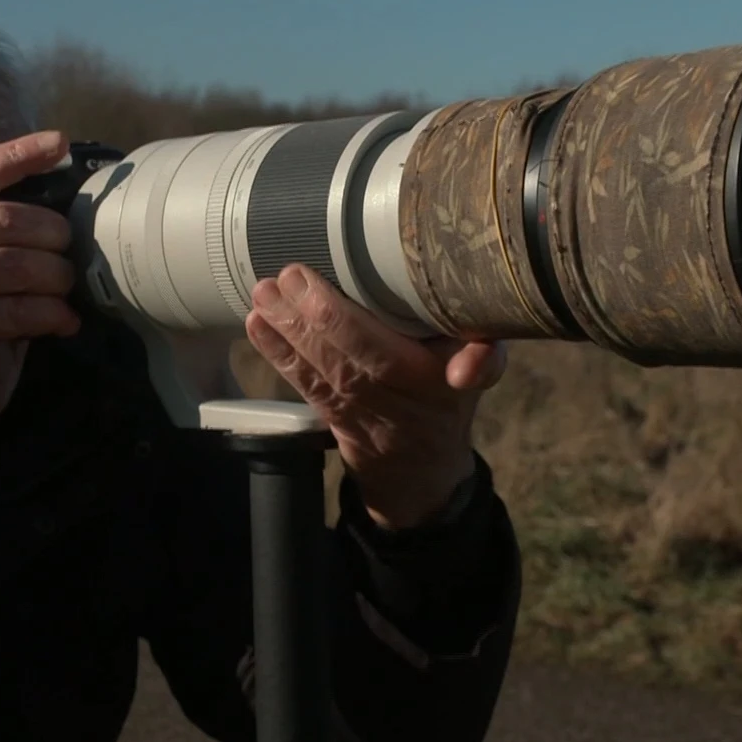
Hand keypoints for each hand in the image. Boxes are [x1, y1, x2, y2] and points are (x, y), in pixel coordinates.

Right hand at [0, 130, 80, 472]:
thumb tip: (8, 183)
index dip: (17, 155)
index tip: (57, 144)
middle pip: (3, 218)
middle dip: (50, 232)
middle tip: (71, 249)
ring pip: (15, 263)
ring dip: (55, 276)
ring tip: (67, 288)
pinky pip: (16, 309)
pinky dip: (49, 315)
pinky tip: (62, 322)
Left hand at [244, 264, 506, 530]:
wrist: (422, 465)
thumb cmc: (448, 395)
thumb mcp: (481, 373)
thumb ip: (484, 357)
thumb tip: (471, 365)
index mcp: (431, 384)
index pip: (394, 356)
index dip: (358, 327)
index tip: (340, 288)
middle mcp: (394, 399)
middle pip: (351, 359)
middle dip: (317, 318)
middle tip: (290, 276)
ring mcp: (359, 410)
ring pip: (322, 369)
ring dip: (289, 330)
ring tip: (265, 292)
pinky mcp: (331, 413)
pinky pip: (304, 383)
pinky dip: (277, 353)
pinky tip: (257, 323)